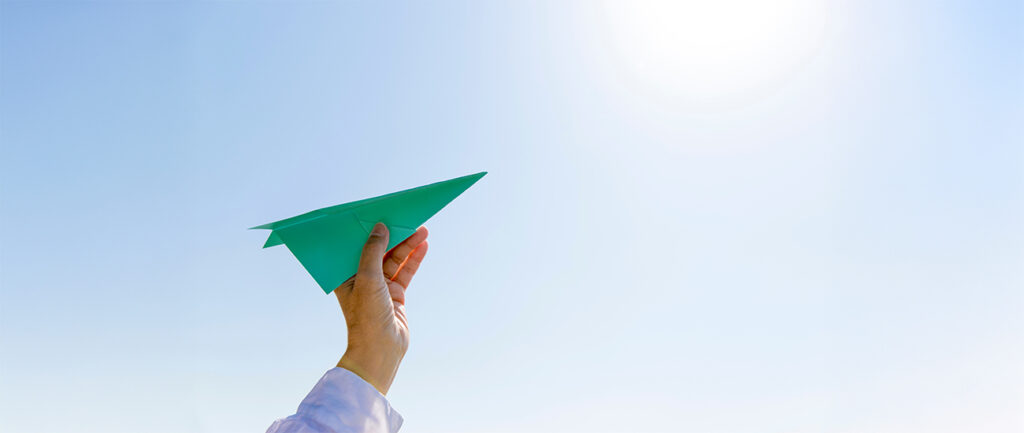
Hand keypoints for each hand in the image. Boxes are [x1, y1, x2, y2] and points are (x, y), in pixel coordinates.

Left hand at [335, 222, 427, 394]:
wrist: (381, 350)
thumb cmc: (367, 316)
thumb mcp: (368, 278)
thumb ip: (374, 251)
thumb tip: (380, 227)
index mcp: (345, 275)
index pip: (356, 247)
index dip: (367, 231)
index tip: (379, 213)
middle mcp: (361, 279)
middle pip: (379, 251)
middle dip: (393, 235)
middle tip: (407, 218)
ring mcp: (379, 287)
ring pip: (395, 260)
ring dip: (408, 245)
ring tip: (422, 229)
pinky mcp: (395, 294)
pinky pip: (405, 271)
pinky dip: (414, 259)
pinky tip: (424, 246)